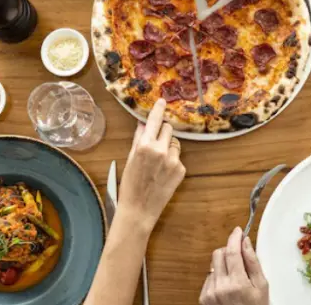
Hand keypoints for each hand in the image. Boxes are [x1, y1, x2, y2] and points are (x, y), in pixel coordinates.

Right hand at [118, 99, 185, 230]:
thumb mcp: (130, 158)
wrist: (139, 209)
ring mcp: (173, 160)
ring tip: (158, 163)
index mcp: (145, 145)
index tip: (162, 101)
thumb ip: (138, 139)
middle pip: (168, 129)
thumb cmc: (130, 184)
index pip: (154, 120)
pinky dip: (172, 161)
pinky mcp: (181, 170)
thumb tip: (143, 123)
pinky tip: (163, 173)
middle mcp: (160, 150)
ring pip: (174, 143)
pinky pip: (178, 157)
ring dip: (168, 147)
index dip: (158, 109)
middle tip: (155, 143)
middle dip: (162, 132)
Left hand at [199, 227, 269, 304]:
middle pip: (218, 254)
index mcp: (237, 283)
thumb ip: (253, 262)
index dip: (234, 237)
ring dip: (223, 265)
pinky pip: (209, 277)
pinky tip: (227, 286)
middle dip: (228, 250)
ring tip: (235, 277)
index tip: (238, 230)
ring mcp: (210, 293)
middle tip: (239, 257)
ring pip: (213, 265)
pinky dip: (218, 277)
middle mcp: (220, 287)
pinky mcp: (203, 298)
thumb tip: (245, 241)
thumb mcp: (262, 286)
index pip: (231, 252)